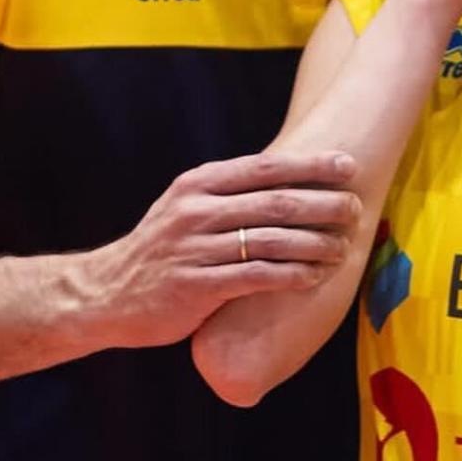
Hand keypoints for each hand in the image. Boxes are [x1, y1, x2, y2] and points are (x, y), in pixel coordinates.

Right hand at [78, 149, 359, 349]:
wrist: (105, 294)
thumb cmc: (162, 251)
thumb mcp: (186, 208)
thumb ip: (229, 194)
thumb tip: (290, 181)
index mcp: (198, 185)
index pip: (265, 167)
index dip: (311, 165)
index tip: (348, 166)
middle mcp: (196, 211)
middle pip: (275, 202)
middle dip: (323, 204)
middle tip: (355, 210)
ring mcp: (194, 249)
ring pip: (270, 240)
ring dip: (315, 244)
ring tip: (344, 249)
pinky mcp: (195, 287)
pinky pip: (256, 277)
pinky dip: (291, 276)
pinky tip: (315, 277)